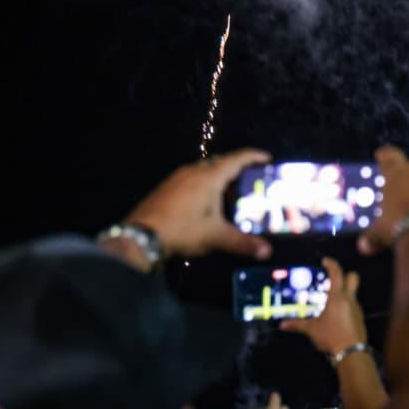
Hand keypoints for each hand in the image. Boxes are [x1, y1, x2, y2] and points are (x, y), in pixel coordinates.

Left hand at [125, 148, 272, 260]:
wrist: (141, 236)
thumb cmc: (182, 230)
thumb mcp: (216, 237)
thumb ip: (242, 243)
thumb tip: (267, 251)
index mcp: (209, 178)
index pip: (236, 159)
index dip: (254, 157)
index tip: (267, 158)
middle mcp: (193, 172)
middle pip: (219, 162)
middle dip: (236, 167)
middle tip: (250, 179)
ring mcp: (177, 178)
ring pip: (204, 170)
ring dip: (219, 177)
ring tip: (230, 192)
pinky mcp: (166, 188)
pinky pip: (191, 178)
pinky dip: (204, 184)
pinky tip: (205, 202)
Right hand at [280, 257, 367, 353]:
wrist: (352, 352)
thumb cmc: (332, 337)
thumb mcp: (312, 329)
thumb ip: (297, 324)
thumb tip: (283, 324)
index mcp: (338, 297)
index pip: (337, 273)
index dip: (332, 264)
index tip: (326, 261)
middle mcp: (350, 299)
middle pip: (353, 277)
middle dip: (345, 274)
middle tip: (333, 279)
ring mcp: (356, 308)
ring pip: (353, 292)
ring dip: (343, 292)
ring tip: (329, 301)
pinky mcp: (359, 317)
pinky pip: (353, 305)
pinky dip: (345, 305)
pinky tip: (336, 314)